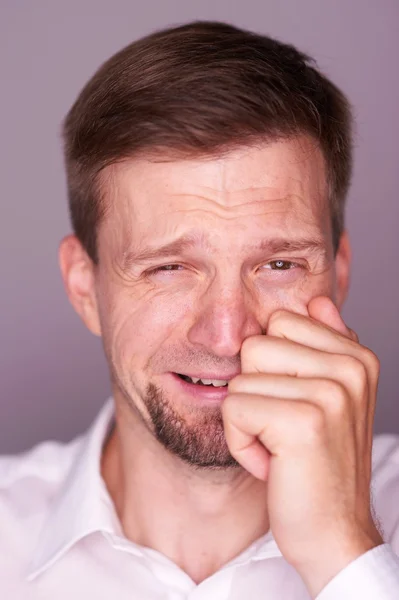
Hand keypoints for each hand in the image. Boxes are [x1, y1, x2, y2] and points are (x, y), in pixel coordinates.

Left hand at [222, 296, 383, 597]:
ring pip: (241, 377)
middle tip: (284, 428)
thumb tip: (319, 299)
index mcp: (355, 356)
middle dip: (255, 391)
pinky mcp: (304, 421)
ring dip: (247, 419)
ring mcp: (332, 392)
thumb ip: (326, 345)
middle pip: (255, 345)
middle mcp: (350, 367)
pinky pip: (234, 408)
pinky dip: (240, 442)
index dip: (271, 368)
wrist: (332, 533)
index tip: (295, 405)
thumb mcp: (330, 399)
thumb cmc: (319, 464)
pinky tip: (273, 463)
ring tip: (279, 444)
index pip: (278, 322)